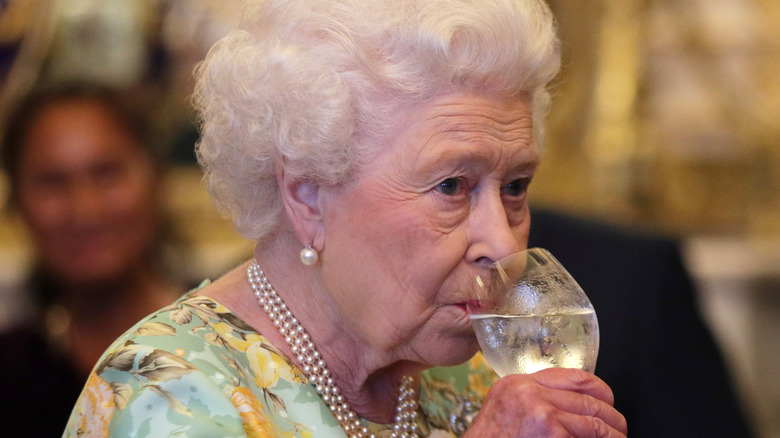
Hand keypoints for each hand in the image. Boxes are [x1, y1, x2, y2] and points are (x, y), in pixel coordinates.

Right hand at [464, 368, 626, 436]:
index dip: (598, 388)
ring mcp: (542, 415)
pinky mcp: (552, 435)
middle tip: (618, 426)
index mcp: (518, 383)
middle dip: (610, 414)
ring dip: (612, 434)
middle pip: (588, 396)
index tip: (607, 399)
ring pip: (595, 421)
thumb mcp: (504, 408)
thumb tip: (566, 402)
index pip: (573, 375)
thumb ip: (531, 398)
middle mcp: (530, 394)